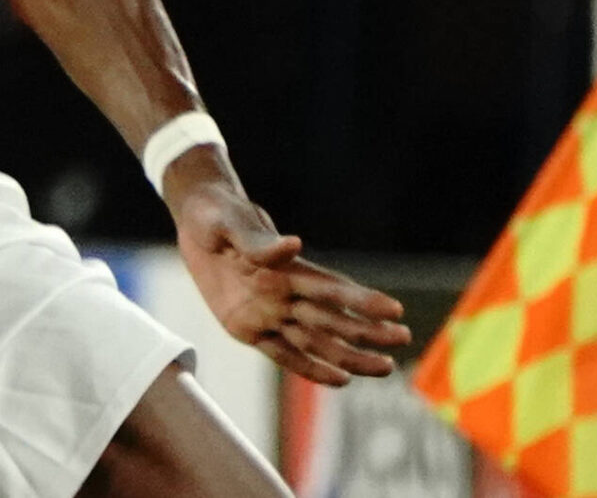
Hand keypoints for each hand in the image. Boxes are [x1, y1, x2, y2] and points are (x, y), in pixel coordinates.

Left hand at [172, 172, 409, 386]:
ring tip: (386, 369)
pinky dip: (310, 368)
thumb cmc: (215, 214)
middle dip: (368, 331)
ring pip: (317, 341)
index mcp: (284, 268)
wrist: (194, 221)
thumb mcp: (228, 222)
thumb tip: (293, 245)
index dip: (361, 299)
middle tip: (403, 339)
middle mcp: (284, 294)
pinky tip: (341, 381)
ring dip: (350, 356)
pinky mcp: (247, 328)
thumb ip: (258, 241)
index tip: (394, 309)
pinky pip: (282, 354)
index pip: (331, 287)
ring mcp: (268, 313)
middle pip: (332, 318)